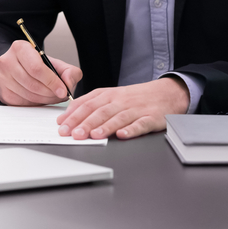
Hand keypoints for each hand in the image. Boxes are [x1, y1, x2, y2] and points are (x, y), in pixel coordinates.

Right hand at [0, 40, 81, 105]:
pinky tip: (41, 98)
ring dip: (44, 99)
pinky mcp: (4, 93)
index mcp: (20, 48)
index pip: (36, 68)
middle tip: (59, 95)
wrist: (21, 68)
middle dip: (50, 93)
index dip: (52, 81)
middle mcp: (8, 61)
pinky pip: (23, 103)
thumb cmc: (39, 66)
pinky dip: (36, 103)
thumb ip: (70, 72)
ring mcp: (3, 78)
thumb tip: (68, 83)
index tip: (62, 90)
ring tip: (52, 96)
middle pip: (32, 83)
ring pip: (28, 95)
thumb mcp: (57, 64)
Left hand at [56, 77, 189, 139]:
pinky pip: (140, 124)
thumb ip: (91, 104)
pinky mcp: (151, 118)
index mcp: (109, 95)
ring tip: (93, 135)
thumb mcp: (111, 95)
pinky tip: (122, 135)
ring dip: (105, 126)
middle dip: (85, 123)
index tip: (61, 125)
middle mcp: (121, 101)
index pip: (87, 104)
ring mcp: (136, 109)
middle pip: (101, 111)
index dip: (73, 115)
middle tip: (73, 134)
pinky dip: (131, 130)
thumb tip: (68, 115)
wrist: (166, 93)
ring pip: (118, 117)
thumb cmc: (135, 97)